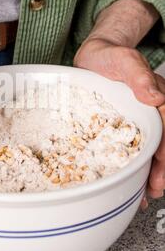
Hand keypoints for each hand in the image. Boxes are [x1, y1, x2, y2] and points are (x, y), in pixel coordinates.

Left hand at [74, 0, 164, 207]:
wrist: (93, 58)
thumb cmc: (109, 56)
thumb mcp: (123, 59)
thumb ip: (138, 74)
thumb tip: (155, 96)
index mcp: (154, 98)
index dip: (164, 150)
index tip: (161, 167)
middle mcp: (149, 112)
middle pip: (160, 143)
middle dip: (160, 169)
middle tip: (154, 189)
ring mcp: (136, 121)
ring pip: (147, 150)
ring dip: (148, 173)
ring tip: (144, 194)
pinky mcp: (120, 128)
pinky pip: (129, 149)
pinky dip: (132, 167)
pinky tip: (130, 183)